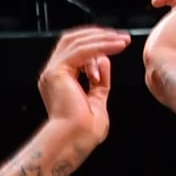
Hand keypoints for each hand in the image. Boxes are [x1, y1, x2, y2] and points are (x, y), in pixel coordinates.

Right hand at [37, 25, 129, 149]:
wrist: (75, 141)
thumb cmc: (83, 132)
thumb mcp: (98, 99)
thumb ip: (100, 80)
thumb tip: (104, 60)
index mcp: (58, 81)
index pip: (75, 50)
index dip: (96, 43)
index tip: (117, 44)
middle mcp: (52, 75)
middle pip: (73, 40)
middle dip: (98, 35)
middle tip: (121, 37)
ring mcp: (52, 72)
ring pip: (77, 41)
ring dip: (103, 38)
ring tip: (123, 41)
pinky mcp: (56, 72)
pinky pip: (81, 50)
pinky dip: (101, 46)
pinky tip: (117, 46)